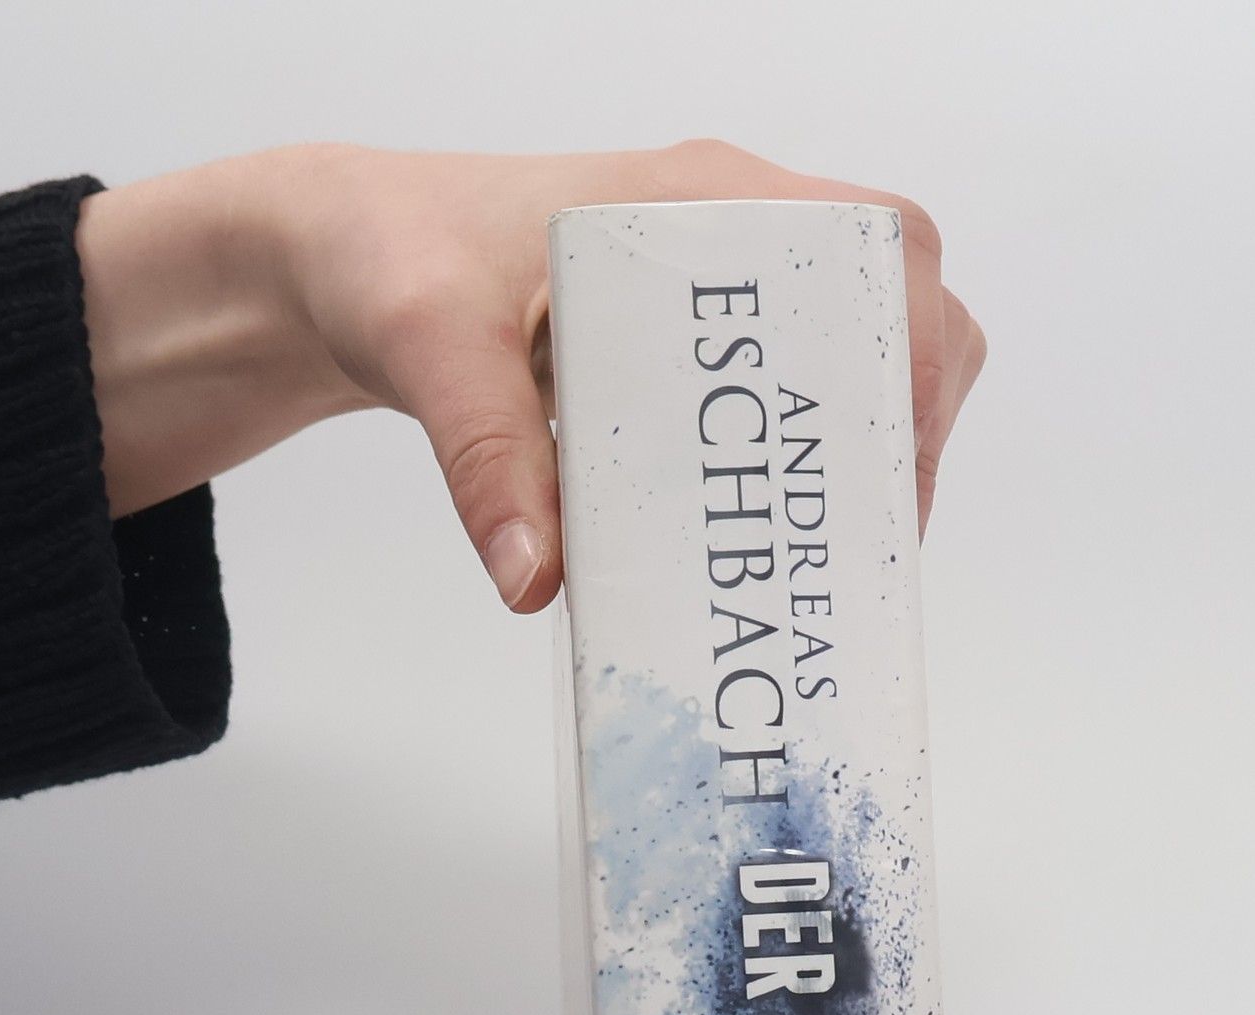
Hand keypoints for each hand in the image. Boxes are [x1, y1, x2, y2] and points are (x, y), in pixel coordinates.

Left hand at [77, 140, 985, 605]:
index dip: (914, 353)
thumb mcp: (429, 350)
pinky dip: (798, 455)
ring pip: (849, 348)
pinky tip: (760, 529)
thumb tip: (539, 576)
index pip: (879, 243)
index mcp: (699, 198)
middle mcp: (727, 230)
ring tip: (824, 542)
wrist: (340, 259)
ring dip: (855, 442)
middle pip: (894, 301)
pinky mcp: (686, 344)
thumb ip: (485, 458)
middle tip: (862, 526)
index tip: (882, 461)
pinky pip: (785, 384)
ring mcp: (715, 286)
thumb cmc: (390, 259)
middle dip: (901, 415)